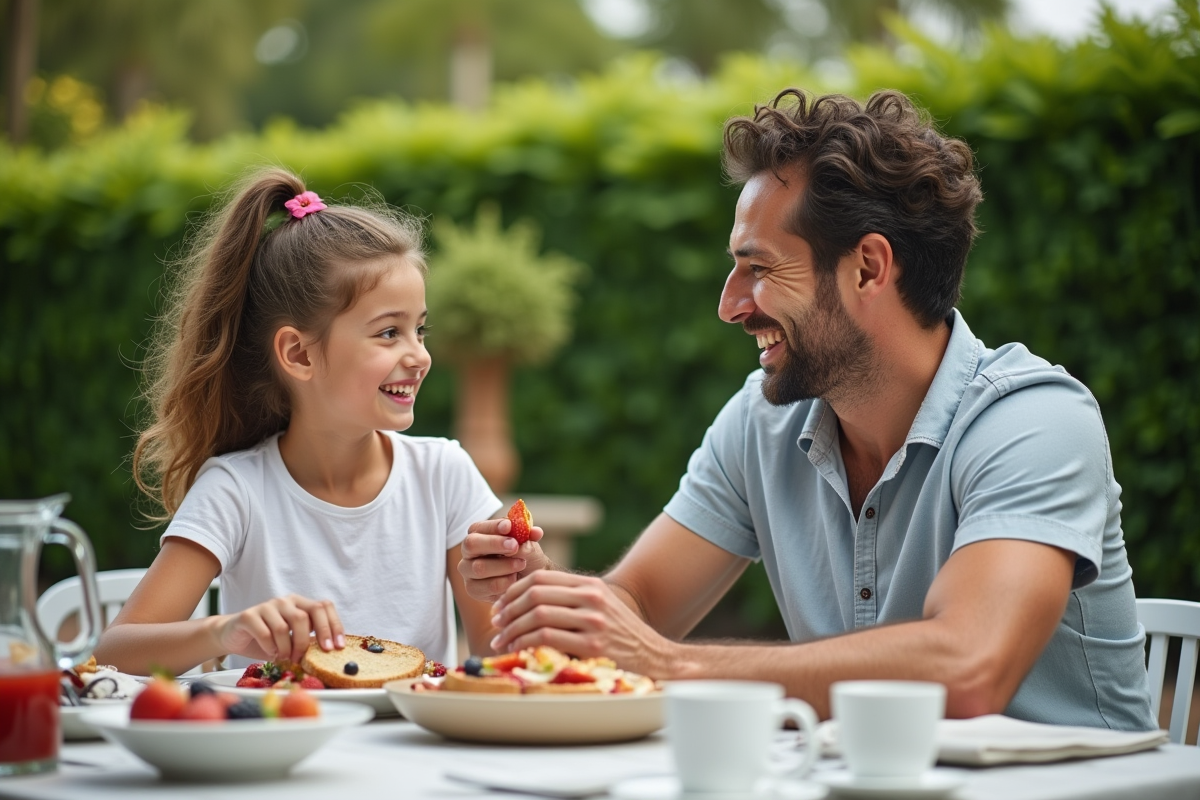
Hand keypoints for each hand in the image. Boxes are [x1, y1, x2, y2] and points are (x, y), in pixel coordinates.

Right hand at [213, 594, 343, 663]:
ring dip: (287, 649)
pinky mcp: (249, 616)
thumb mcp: (292, 639)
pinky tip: (271, 653)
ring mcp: (267, 606)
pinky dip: (270, 648)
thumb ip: (308, 640)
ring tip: (286, 658)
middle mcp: (285, 601)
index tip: (336, 647)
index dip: (333, 626)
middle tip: (305, 659)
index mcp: (300, 603)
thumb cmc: (268, 639)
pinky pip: (265, 633)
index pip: (323, 606)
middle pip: (304, 617)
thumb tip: (330, 653)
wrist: (234, 636)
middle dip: (307, 641)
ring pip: (284, 628)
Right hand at [458, 517, 549, 601]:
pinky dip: (504, 582)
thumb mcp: (529, 544)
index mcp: (479, 533)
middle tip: (514, 546)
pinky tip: (514, 579)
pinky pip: (486, 586)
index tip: (508, 526)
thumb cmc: (524, 556)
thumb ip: (529, 537)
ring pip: (479, 568)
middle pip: (471, 544)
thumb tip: (536, 532)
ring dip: (504, 566)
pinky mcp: (473, 589)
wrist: (527, 580)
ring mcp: (468, 571)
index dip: (493, 526)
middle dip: (494, 544)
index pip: (478, 526)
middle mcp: (469, 551)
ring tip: (521, 564)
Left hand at [489, 571, 672, 676]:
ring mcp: (592, 620)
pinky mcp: (592, 645)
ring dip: (511, 629)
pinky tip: (517, 650)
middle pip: (534, 594)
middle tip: (495, 625)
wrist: (654, 655)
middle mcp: (591, 597)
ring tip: (500, 641)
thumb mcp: (600, 606)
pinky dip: (525, 643)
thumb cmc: (620, 634)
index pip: (540, 578)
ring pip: (537, 615)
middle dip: (507, 610)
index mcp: (589, 584)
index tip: (500, 606)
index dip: (513, 591)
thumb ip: (571, 599)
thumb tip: (528, 602)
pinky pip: (547, 638)